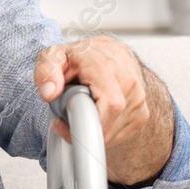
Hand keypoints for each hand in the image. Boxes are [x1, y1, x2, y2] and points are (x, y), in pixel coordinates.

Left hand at [34, 36, 172, 184]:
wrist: (110, 53)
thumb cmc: (82, 56)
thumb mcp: (54, 56)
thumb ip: (46, 71)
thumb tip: (50, 93)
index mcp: (107, 67)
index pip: (110, 106)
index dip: (83, 123)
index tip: (61, 123)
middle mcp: (128, 82)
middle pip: (107, 125)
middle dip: (81, 129)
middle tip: (67, 117)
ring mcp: (139, 99)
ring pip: (112, 134)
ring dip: (91, 130)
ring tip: (83, 110)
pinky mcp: (142, 113)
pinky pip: (120, 135)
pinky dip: (103, 132)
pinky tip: (96, 115)